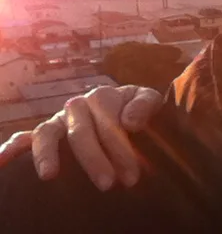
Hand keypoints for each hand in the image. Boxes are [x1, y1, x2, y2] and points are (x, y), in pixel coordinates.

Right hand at [0, 85, 161, 189]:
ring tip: (49, 176)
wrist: (126, 110)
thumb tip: (129, 122)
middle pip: (81, 133)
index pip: (109, 123)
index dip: (121, 150)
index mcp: (102, 96)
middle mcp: (77, 106)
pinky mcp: (45, 134)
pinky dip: (11, 148)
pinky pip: (23, 138)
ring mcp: (58, 120)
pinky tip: (3, 161)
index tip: (132, 176)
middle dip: (94, 160)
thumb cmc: (136, 109)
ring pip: (47, 134)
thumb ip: (144, 105)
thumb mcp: (147, 101)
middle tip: (108, 185)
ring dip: (47, 154)